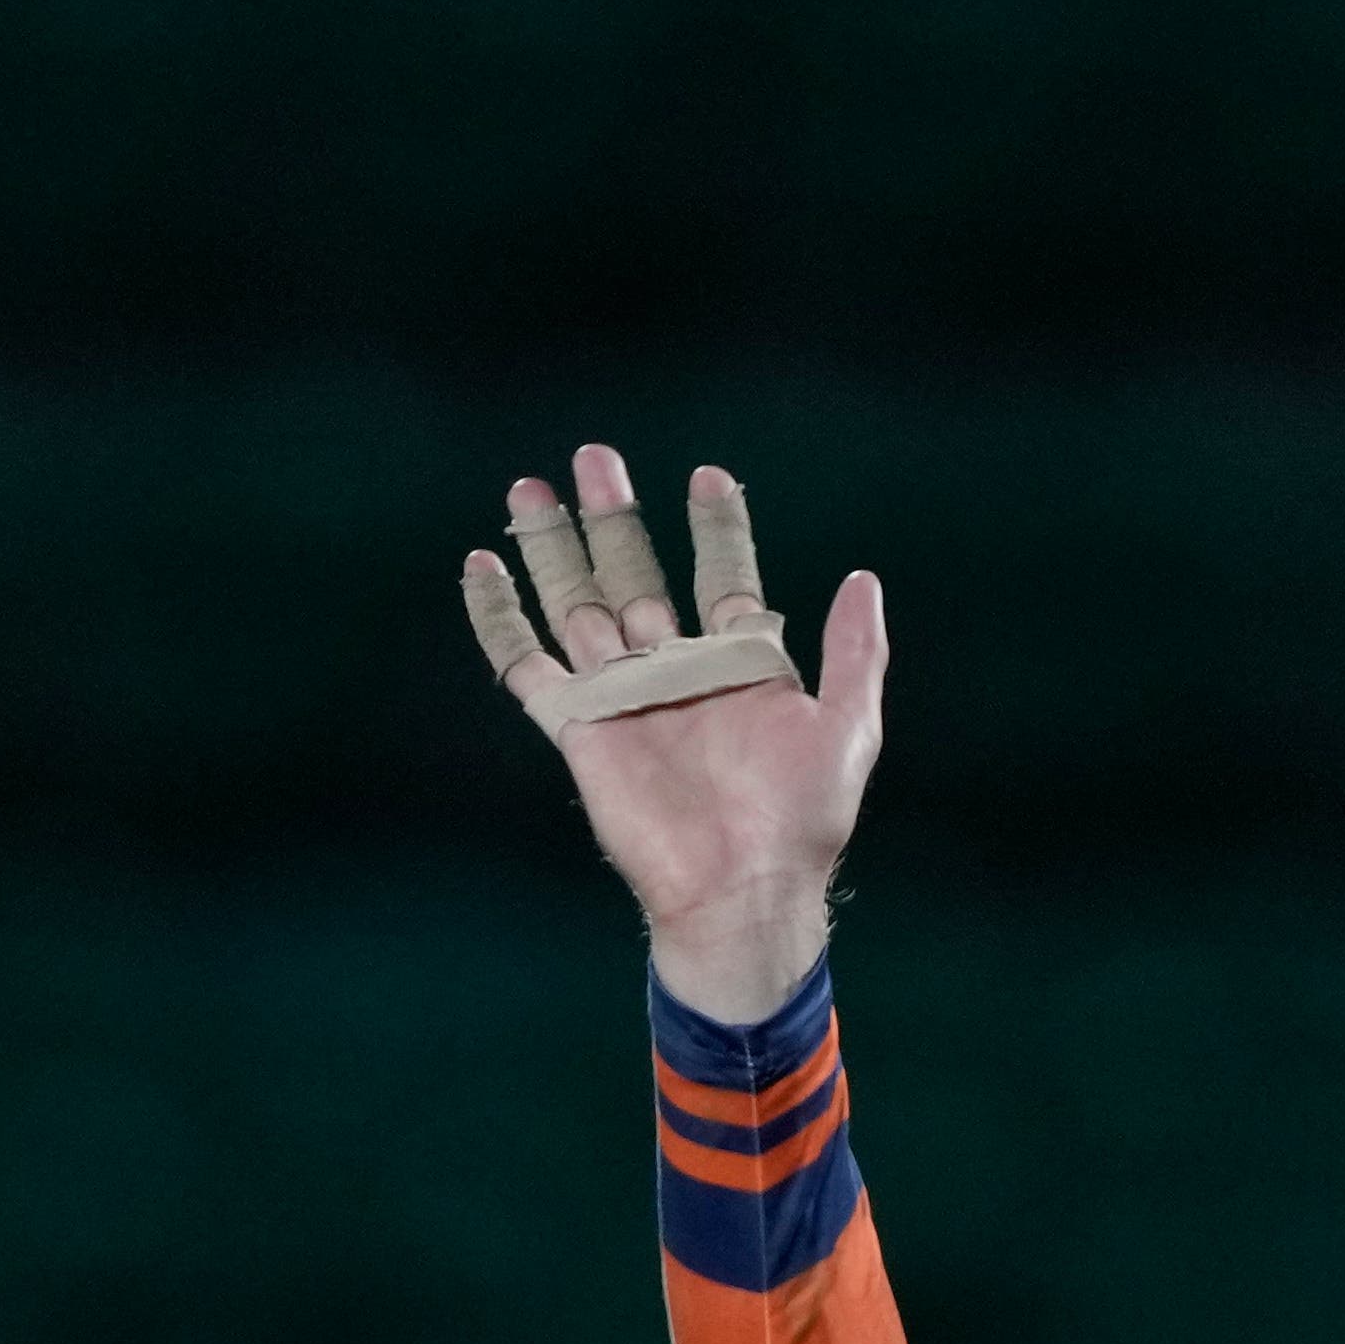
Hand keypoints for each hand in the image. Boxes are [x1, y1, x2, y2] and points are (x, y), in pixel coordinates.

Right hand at [463, 446, 886, 1026]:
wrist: (743, 888)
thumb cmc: (801, 819)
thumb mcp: (847, 726)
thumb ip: (855, 652)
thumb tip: (863, 578)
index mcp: (739, 664)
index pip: (722, 576)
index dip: (717, 528)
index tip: (708, 477)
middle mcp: (675, 670)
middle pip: (635, 575)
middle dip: (615, 516)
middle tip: (595, 456)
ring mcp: (622, 696)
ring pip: (577, 604)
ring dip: (553, 547)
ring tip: (530, 489)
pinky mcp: (578, 728)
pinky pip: (526, 665)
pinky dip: (499, 619)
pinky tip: (481, 569)